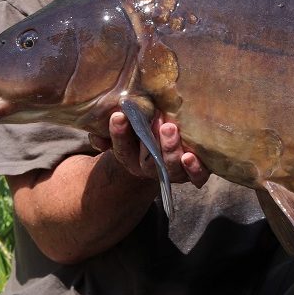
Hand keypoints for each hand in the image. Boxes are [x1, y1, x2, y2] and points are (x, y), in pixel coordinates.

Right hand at [90, 112, 210, 187]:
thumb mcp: (128, 129)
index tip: (119, 115)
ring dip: (170, 150)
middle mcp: (152, 168)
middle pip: (149, 161)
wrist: (169, 151)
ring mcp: (173, 172)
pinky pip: (196, 178)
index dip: (119, 134)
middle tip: (156, 120)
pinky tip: (190, 156)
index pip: (123, 149)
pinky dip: (194, 169)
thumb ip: (109, 130)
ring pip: (171, 168)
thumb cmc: (144, 134)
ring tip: (170, 129)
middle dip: (151, 142)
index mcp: (133, 158)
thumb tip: (97, 136)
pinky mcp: (194, 173)